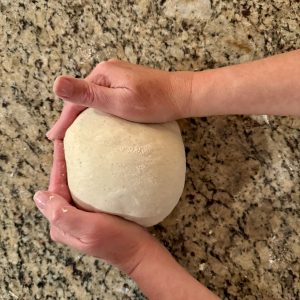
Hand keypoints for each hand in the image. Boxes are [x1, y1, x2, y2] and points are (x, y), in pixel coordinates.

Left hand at [34, 140, 153, 272]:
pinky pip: (84, 193)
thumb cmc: (118, 240)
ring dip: (74, 170)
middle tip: (68, 143)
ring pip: (72, 189)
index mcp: (61, 224)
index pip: (54, 189)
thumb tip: (39, 196)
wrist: (139, 251)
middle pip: (60, 187)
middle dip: (63, 165)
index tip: (60, 143)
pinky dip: (85, 179)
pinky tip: (93, 169)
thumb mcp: (89, 228)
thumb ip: (62, 214)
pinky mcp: (92, 215)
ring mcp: (80, 218)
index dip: (57, 165)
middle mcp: (67, 221)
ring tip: (78, 151)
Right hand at [46, 59, 192, 139]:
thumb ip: (89, 95)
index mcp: (103, 73)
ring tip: (74, 131)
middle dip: (71, 117)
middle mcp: (108, 71)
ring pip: (94, 98)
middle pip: (83, 97)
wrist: (182, 95)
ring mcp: (118, 77)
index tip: (54, 137)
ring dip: (83, 114)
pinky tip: (96, 121)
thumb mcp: (120, 102)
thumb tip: (56, 83)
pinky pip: (105, 98)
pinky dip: (97, 111)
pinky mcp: (127, 84)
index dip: (64, 120)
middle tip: (60, 137)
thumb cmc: (155, 102)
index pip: (76, 99)